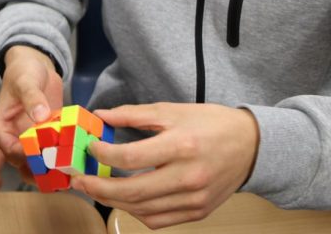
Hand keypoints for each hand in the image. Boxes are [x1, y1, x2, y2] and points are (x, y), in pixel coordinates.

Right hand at [0, 46, 63, 180]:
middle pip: (25, 164)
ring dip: (55, 168)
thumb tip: (40, 115)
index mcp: (1, 130)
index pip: (11, 151)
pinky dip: (64, 156)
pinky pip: (54, 152)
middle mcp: (14, 139)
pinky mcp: (47, 137)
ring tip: (72, 172)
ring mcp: (31, 140)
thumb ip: (32, 98)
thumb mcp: (26, 82)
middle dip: (43, 170)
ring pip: (40, 163)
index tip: (47, 155)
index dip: (27, 156)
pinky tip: (78, 159)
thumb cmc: (23, 71)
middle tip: (62, 172)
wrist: (36, 65)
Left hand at [71, 103, 259, 228]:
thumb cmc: (211, 124)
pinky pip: (158, 220)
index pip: (131, 157)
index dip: (104, 155)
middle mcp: (188, 176)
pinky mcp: (198, 212)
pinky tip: (124, 199)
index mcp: (181, 145)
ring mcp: (194, 199)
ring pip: (143, 209)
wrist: (251, 146)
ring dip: (113, 201)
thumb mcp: (172, 110)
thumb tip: (101, 116)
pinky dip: (136, 212)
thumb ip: (133, 114)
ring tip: (95, 189)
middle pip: (133, 191)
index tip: (90, 149)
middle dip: (99, 188)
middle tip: (79, 180)